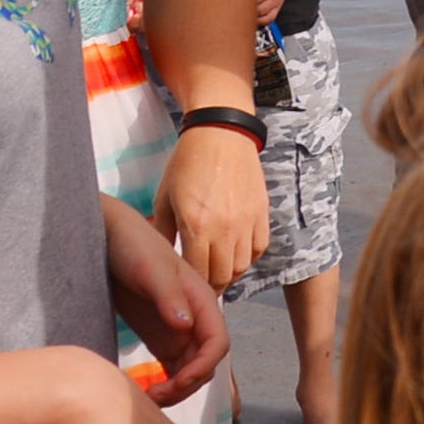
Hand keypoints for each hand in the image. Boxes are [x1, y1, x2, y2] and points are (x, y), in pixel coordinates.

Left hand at [105, 195, 230, 401]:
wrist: (109, 238)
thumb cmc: (133, 247)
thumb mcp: (150, 270)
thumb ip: (169, 297)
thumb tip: (187, 326)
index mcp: (202, 302)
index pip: (218, 343)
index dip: (203, 367)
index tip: (176, 383)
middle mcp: (195, 319)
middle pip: (205, 363)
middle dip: (186, 385)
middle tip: (153, 397)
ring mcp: (178, 329)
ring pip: (189, 370)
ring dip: (175, 389)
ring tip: (145, 398)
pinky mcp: (160, 336)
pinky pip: (171, 368)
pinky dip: (163, 383)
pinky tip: (141, 390)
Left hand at [156, 123, 269, 291]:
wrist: (221, 134)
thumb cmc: (187, 164)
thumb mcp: (164, 198)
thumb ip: (163, 232)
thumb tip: (161, 258)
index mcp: (196, 226)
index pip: (196, 274)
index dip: (191, 288)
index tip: (185, 290)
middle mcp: (225, 228)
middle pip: (222, 276)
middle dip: (210, 286)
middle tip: (201, 287)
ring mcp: (247, 221)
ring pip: (242, 266)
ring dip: (229, 273)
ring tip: (217, 271)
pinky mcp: (262, 212)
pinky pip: (259, 247)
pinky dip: (248, 256)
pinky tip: (235, 252)